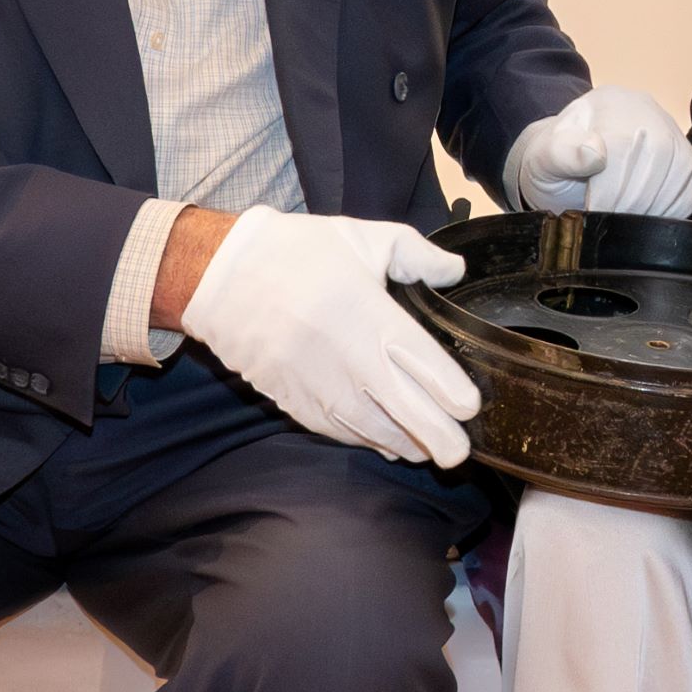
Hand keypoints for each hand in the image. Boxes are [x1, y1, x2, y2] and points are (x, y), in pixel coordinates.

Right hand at [174, 210, 479, 467]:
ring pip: (380, 436)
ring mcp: (325, 392)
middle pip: (412, 417)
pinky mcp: (300, 406)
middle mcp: (354, 364)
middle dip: (443, 441)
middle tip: (461, 452)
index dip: (456, 398)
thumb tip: (455, 272)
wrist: (221, 279)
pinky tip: (390, 444)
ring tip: (431, 449)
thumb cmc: (295, 254)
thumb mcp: (363, 238)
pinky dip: (371, 442)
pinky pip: (345, 435)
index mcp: (374, 320)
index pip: (429, 372)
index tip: (470, 406)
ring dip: (409, 446)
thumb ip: (417, 256)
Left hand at [502, 85, 691, 218]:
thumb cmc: (554, 164)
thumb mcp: (543, 157)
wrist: (566, 169)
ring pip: (682, 170)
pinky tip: (647, 218)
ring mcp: (670, 133)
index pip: (624, 142)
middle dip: (633, 199)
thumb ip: (561, 153)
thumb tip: (594, 152)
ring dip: (655, 206)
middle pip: (658, 156)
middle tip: (611, 225)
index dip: (613, 185)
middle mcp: (646, 110)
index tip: (595, 212)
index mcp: (610, 102)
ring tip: (626, 224)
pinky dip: (675, 208)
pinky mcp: (687, 158)